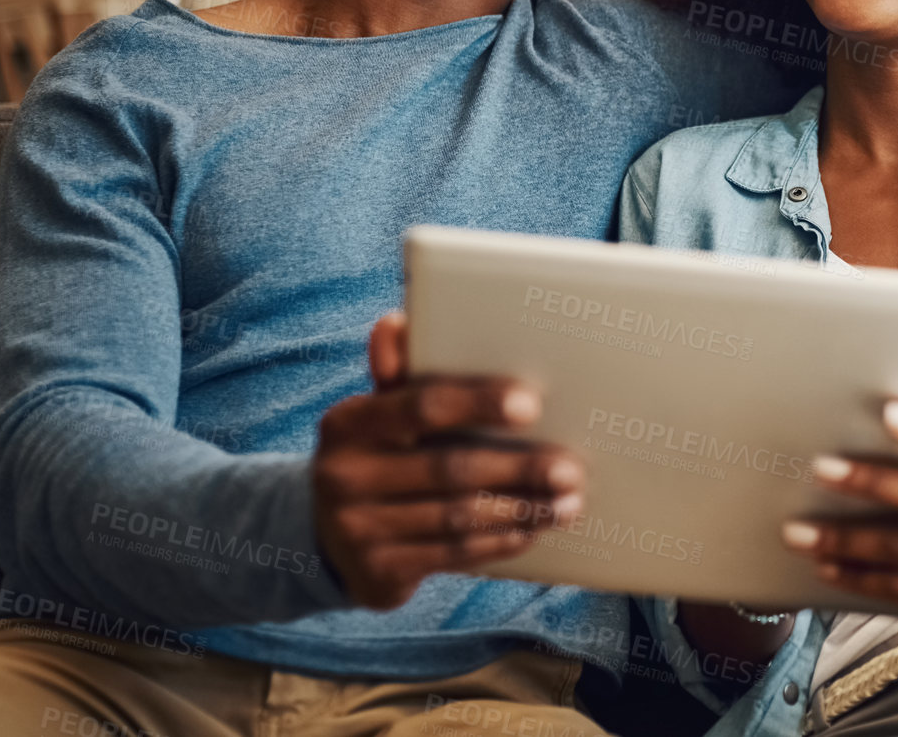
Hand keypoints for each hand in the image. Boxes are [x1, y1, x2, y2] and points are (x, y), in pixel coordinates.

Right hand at [312, 310, 584, 608]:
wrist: (327, 539)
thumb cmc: (375, 458)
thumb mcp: (376, 415)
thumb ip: (398, 376)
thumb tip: (396, 322)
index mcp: (348, 423)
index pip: (421, 406)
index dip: (478, 403)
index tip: (532, 404)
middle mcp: (344, 476)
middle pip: (449, 469)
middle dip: (518, 468)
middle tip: (570, 466)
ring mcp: (357, 530)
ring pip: (458, 518)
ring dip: (522, 510)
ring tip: (569, 502)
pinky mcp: (378, 574)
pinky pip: (453, 556)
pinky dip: (501, 542)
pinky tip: (534, 529)